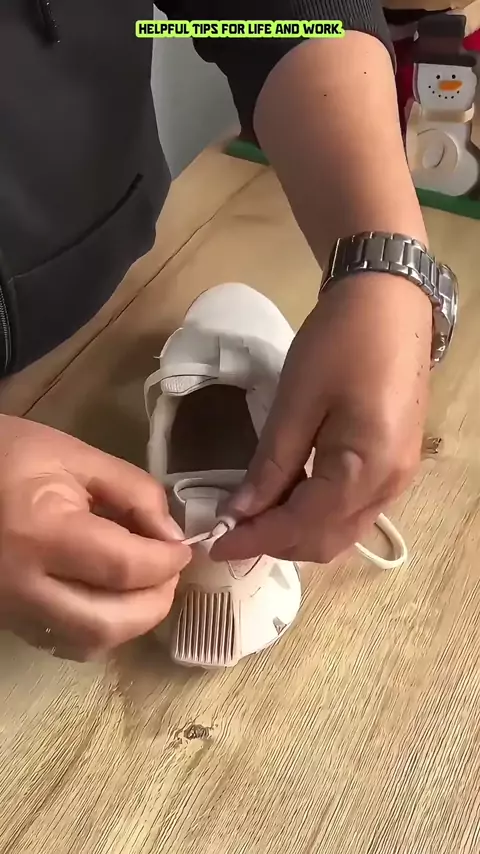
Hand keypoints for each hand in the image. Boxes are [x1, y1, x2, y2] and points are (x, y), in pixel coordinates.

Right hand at [0, 416, 190, 659]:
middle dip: (154, 603)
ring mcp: (13, 609)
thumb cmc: (9, 457)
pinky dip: (100, 627)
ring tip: (145, 584)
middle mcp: (25, 584)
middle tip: (168, 571)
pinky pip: (65, 642)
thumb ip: (133, 490)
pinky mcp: (10, 620)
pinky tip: (109, 596)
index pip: (123, 567)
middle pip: (107, 623)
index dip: (166, 561)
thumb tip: (171, 534)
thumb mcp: (75, 457)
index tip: (183, 548)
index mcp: (42, 533)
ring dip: (130, 622)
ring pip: (87, 644)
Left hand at [212, 274, 431, 562]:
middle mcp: (388, 487)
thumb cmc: (340, 343)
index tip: (214, 545)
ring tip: (254, 512)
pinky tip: (287, 492)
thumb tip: (239, 513)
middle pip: (326, 541)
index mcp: (366, 470)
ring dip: (296, 531)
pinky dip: (316, 512)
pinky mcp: (395, 466)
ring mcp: (397, 479)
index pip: (303, 526)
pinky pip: (352, 509)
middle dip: (276, 542)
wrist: (390, 302)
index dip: (256, 541)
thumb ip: (270, 465)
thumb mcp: (296, 401)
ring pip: (341, 530)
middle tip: (232, 526)